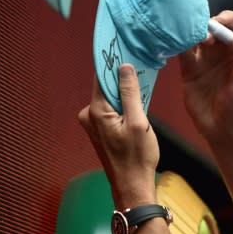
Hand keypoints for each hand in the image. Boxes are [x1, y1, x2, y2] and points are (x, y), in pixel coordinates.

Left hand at [78, 65, 158, 207]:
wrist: (132, 186)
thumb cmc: (137, 158)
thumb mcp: (139, 123)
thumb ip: (130, 93)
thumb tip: (125, 67)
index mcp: (96, 111)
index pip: (103, 76)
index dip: (115, 62)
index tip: (126, 48)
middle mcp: (89, 114)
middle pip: (106, 86)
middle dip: (123, 78)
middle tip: (142, 68)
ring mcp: (93, 123)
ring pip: (110, 99)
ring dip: (125, 94)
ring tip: (143, 88)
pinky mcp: (100, 130)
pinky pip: (111, 110)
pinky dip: (123, 106)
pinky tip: (138, 107)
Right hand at [179, 10, 232, 147]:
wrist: (224, 130)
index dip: (227, 18)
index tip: (220, 24)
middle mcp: (221, 51)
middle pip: (212, 25)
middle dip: (206, 24)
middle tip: (204, 38)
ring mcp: (204, 59)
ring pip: (194, 35)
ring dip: (191, 32)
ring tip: (189, 38)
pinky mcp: (189, 69)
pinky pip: (181, 51)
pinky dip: (177, 43)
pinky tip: (174, 42)